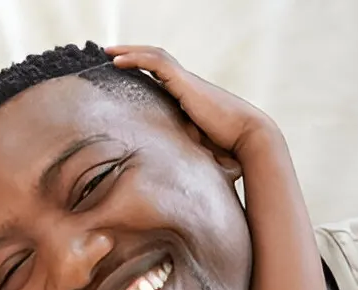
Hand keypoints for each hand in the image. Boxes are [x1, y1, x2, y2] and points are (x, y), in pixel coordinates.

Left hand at [106, 46, 276, 155]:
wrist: (249, 140)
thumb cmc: (226, 149)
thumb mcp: (191, 147)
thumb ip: (175, 147)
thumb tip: (156, 169)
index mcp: (187, 96)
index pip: (160, 74)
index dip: (141, 69)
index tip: (121, 70)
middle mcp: (187, 84)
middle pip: (155, 59)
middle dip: (132, 53)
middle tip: (109, 53)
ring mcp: (187, 82)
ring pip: (155, 56)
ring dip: (130, 51)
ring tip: (108, 52)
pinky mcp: (186, 84)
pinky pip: (157, 63)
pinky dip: (137, 59)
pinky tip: (118, 61)